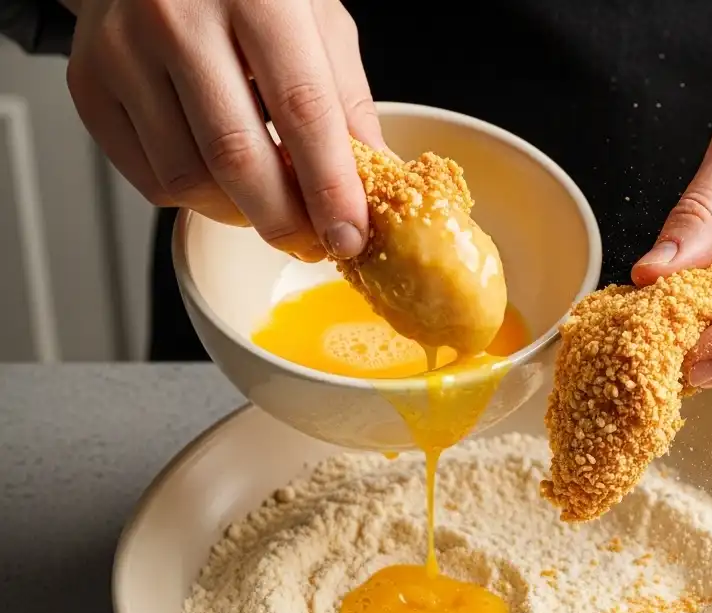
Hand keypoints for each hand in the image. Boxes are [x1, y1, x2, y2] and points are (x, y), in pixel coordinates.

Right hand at [65, 0, 381, 260]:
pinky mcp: (89, 83)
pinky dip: (195, 199)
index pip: (302, 111)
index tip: (349, 237)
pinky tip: (222, 182)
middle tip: (312, 244)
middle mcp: (177, 18)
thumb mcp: (316, 18)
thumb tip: (374, 178)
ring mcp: (123, 50)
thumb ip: (345, 97)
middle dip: (283, 221)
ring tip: (270, 206)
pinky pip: (150, 179)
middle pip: (236, 157)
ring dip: (239, 214)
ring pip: (188, 178)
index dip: (330, 188)